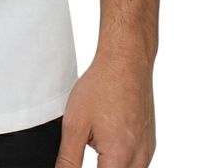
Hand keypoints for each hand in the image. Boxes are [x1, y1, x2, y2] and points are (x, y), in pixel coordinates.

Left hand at [55, 52, 155, 167]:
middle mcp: (139, 158)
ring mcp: (147, 151)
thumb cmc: (101, 86)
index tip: (77, 161)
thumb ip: (69, 159)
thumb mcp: (75, 124)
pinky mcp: (150, 143)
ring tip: (95, 143)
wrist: (126, 61)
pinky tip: (108, 143)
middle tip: (87, 148)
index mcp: (120, 156)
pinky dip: (121, 162)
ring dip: (111, 167)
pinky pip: (136, 164)